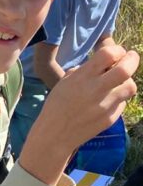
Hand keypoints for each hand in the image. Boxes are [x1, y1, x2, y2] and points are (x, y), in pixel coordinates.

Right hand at [20, 43, 138, 185]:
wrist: (54, 135)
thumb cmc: (56, 106)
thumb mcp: (65, 82)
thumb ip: (84, 70)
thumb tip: (103, 64)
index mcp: (83, 77)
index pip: (109, 54)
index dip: (117, 50)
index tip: (117, 53)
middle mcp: (96, 90)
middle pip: (126, 69)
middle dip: (132, 60)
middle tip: (130, 59)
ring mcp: (105, 106)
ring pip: (130, 87)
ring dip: (126, 81)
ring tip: (118, 84)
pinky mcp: (110, 119)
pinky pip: (121, 104)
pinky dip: (117, 100)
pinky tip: (105, 103)